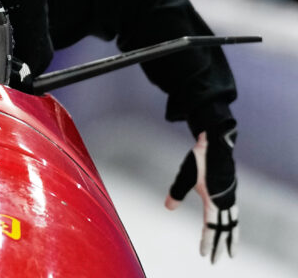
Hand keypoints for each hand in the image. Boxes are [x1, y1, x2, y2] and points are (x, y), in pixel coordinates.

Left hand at [165, 121, 238, 262]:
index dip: (208, 242)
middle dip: (221, 246)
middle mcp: (225, 201)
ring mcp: (230, 195)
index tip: (205, 255)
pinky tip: (228, 226)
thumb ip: (177, 193)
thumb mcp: (184, 176)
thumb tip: (169, 207)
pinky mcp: (230, 190)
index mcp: (214, 200)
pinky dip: (232, 224)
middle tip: (216, 261)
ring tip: (229, 249)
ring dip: (230, 237)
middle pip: (226, 230)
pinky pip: (233, 213)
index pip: (211, 228)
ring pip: (233, 222)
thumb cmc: (199, 159)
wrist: (216, 142)